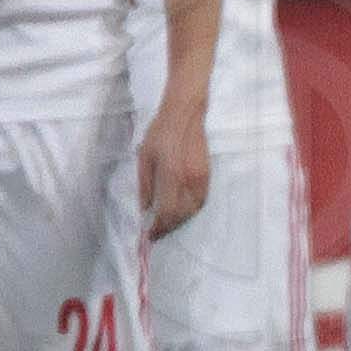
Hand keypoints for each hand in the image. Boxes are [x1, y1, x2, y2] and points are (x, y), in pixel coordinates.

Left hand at [138, 101, 210, 236]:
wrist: (185, 115)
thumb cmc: (160, 133)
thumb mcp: (144, 158)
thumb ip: (145, 186)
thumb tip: (145, 210)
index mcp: (170, 175)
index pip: (166, 212)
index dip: (158, 227)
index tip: (149, 235)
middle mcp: (189, 180)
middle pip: (181, 215)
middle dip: (168, 227)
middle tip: (156, 232)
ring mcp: (201, 178)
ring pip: (193, 210)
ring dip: (180, 220)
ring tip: (167, 223)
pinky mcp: (207, 175)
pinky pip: (200, 200)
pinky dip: (190, 210)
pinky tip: (180, 210)